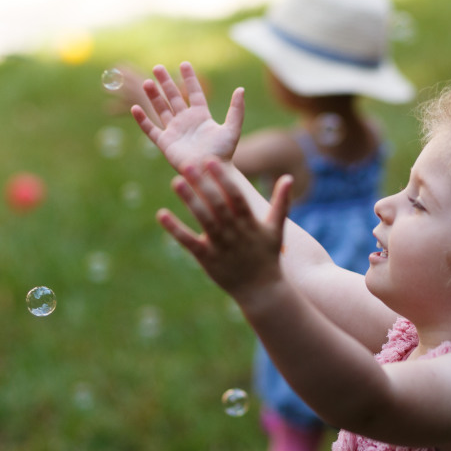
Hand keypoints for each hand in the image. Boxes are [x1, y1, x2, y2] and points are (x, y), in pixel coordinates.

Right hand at [131, 62, 242, 171]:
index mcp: (201, 116)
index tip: (184, 64)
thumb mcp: (232, 129)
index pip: (194, 93)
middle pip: (173, 97)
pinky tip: (135, 108)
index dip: (189, 79)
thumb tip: (241, 89)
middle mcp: (186, 121)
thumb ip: (236, 110)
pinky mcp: (165, 143)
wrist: (211, 172)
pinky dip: (142, 120)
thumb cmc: (223, 153)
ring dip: (154, 96)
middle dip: (166, 82)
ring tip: (147, 82)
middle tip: (157, 67)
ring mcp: (174, 131)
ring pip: (161, 109)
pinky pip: (151, 129)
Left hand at [159, 158, 292, 300]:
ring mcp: (221, 246)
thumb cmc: (268, 256)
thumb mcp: (277, 229)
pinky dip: (175, 229)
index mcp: (250, 223)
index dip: (223, 179)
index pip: (236, 196)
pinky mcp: (207, 259)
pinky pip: (189, 243)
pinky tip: (162, 214)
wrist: (261, 290)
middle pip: (217, 204)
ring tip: (176, 182)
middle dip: (203, 184)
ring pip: (204, 220)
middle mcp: (235, 233)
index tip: (210, 161)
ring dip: (189, 201)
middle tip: (187, 164)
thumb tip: (289, 177)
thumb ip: (282, 202)